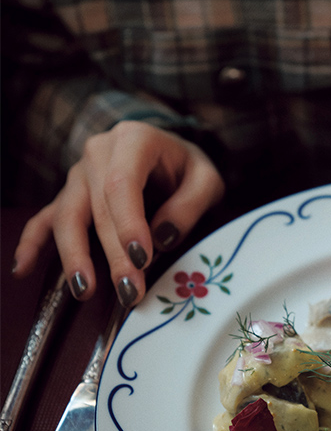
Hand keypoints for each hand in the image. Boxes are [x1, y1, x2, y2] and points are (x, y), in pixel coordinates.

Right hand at [12, 121, 224, 306]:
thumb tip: (163, 237)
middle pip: (97, 207)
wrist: (169, 154)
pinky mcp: (69, 196)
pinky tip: (23, 269)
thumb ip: (190, 204)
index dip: (129, 223)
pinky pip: (44, 218)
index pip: (122, 183)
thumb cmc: (187, 168)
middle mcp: (98, 153)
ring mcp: (78, 175)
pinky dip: (32, 243)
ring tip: (85, 290)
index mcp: (133, 140)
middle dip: (112, 254)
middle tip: (129, 290)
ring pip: (67, 215)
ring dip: (74, 256)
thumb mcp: (207, 179)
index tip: (143, 258)